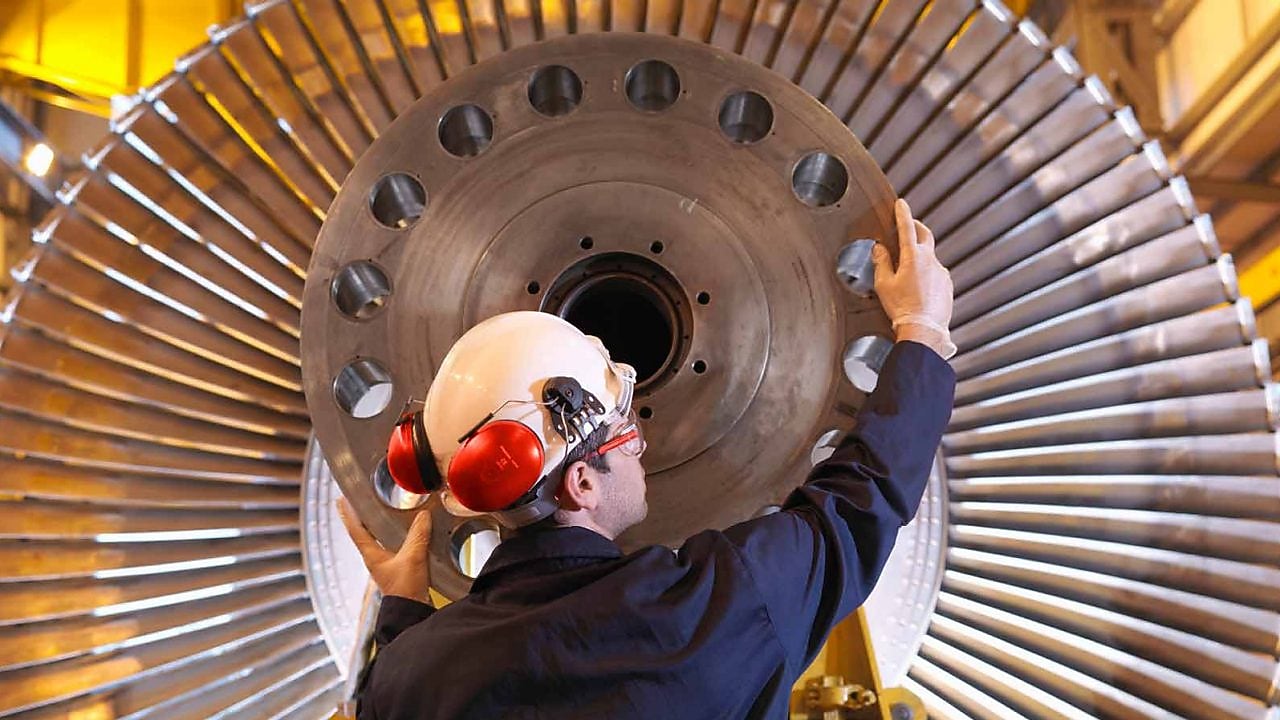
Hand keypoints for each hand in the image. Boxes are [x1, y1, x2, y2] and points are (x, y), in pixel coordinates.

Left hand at [338, 497, 432, 603]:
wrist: (412, 613)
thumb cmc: (404, 590)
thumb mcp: (412, 558)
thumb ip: (418, 535)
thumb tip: (423, 516)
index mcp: (372, 555)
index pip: (355, 530)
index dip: (348, 514)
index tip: (341, 500)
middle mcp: (376, 559)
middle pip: (366, 533)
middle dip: (364, 517)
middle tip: (362, 502)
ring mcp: (388, 564)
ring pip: (382, 540)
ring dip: (382, 526)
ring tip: (385, 512)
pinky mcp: (400, 569)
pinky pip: (398, 547)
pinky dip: (400, 537)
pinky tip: (409, 533)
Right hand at [871, 199, 955, 358]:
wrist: (924, 330)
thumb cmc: (903, 309)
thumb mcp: (884, 284)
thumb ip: (881, 262)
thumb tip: (880, 249)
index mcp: (913, 257)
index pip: (907, 228)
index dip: (902, 213)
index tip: (901, 204)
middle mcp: (930, 261)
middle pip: (924, 235)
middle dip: (916, 227)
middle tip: (909, 225)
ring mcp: (941, 272)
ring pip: (930, 257)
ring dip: (920, 257)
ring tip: (908, 271)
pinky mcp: (947, 285)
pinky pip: (936, 273)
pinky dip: (927, 274)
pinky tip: (918, 288)